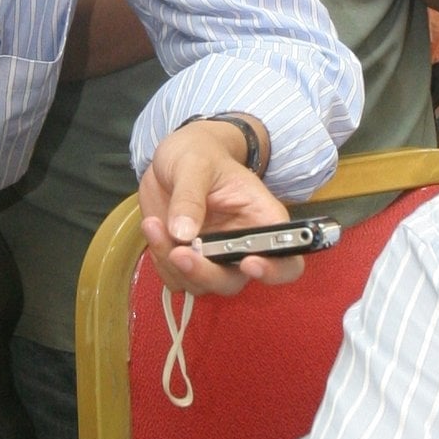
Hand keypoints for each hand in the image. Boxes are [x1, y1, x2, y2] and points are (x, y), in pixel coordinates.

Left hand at [139, 119, 299, 296]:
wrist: (172, 160)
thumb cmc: (197, 154)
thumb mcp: (194, 163)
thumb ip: (190, 196)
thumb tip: (184, 233)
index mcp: (262, 220)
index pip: (286, 260)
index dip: (274, 270)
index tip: (249, 263)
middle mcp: (242, 246)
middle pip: (234, 281)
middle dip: (205, 273)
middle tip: (179, 253)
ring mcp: (213, 257)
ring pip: (200, 284)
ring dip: (173, 263)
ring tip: (154, 224)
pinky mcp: (187, 261)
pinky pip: (175, 277)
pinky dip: (160, 260)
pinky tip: (153, 227)